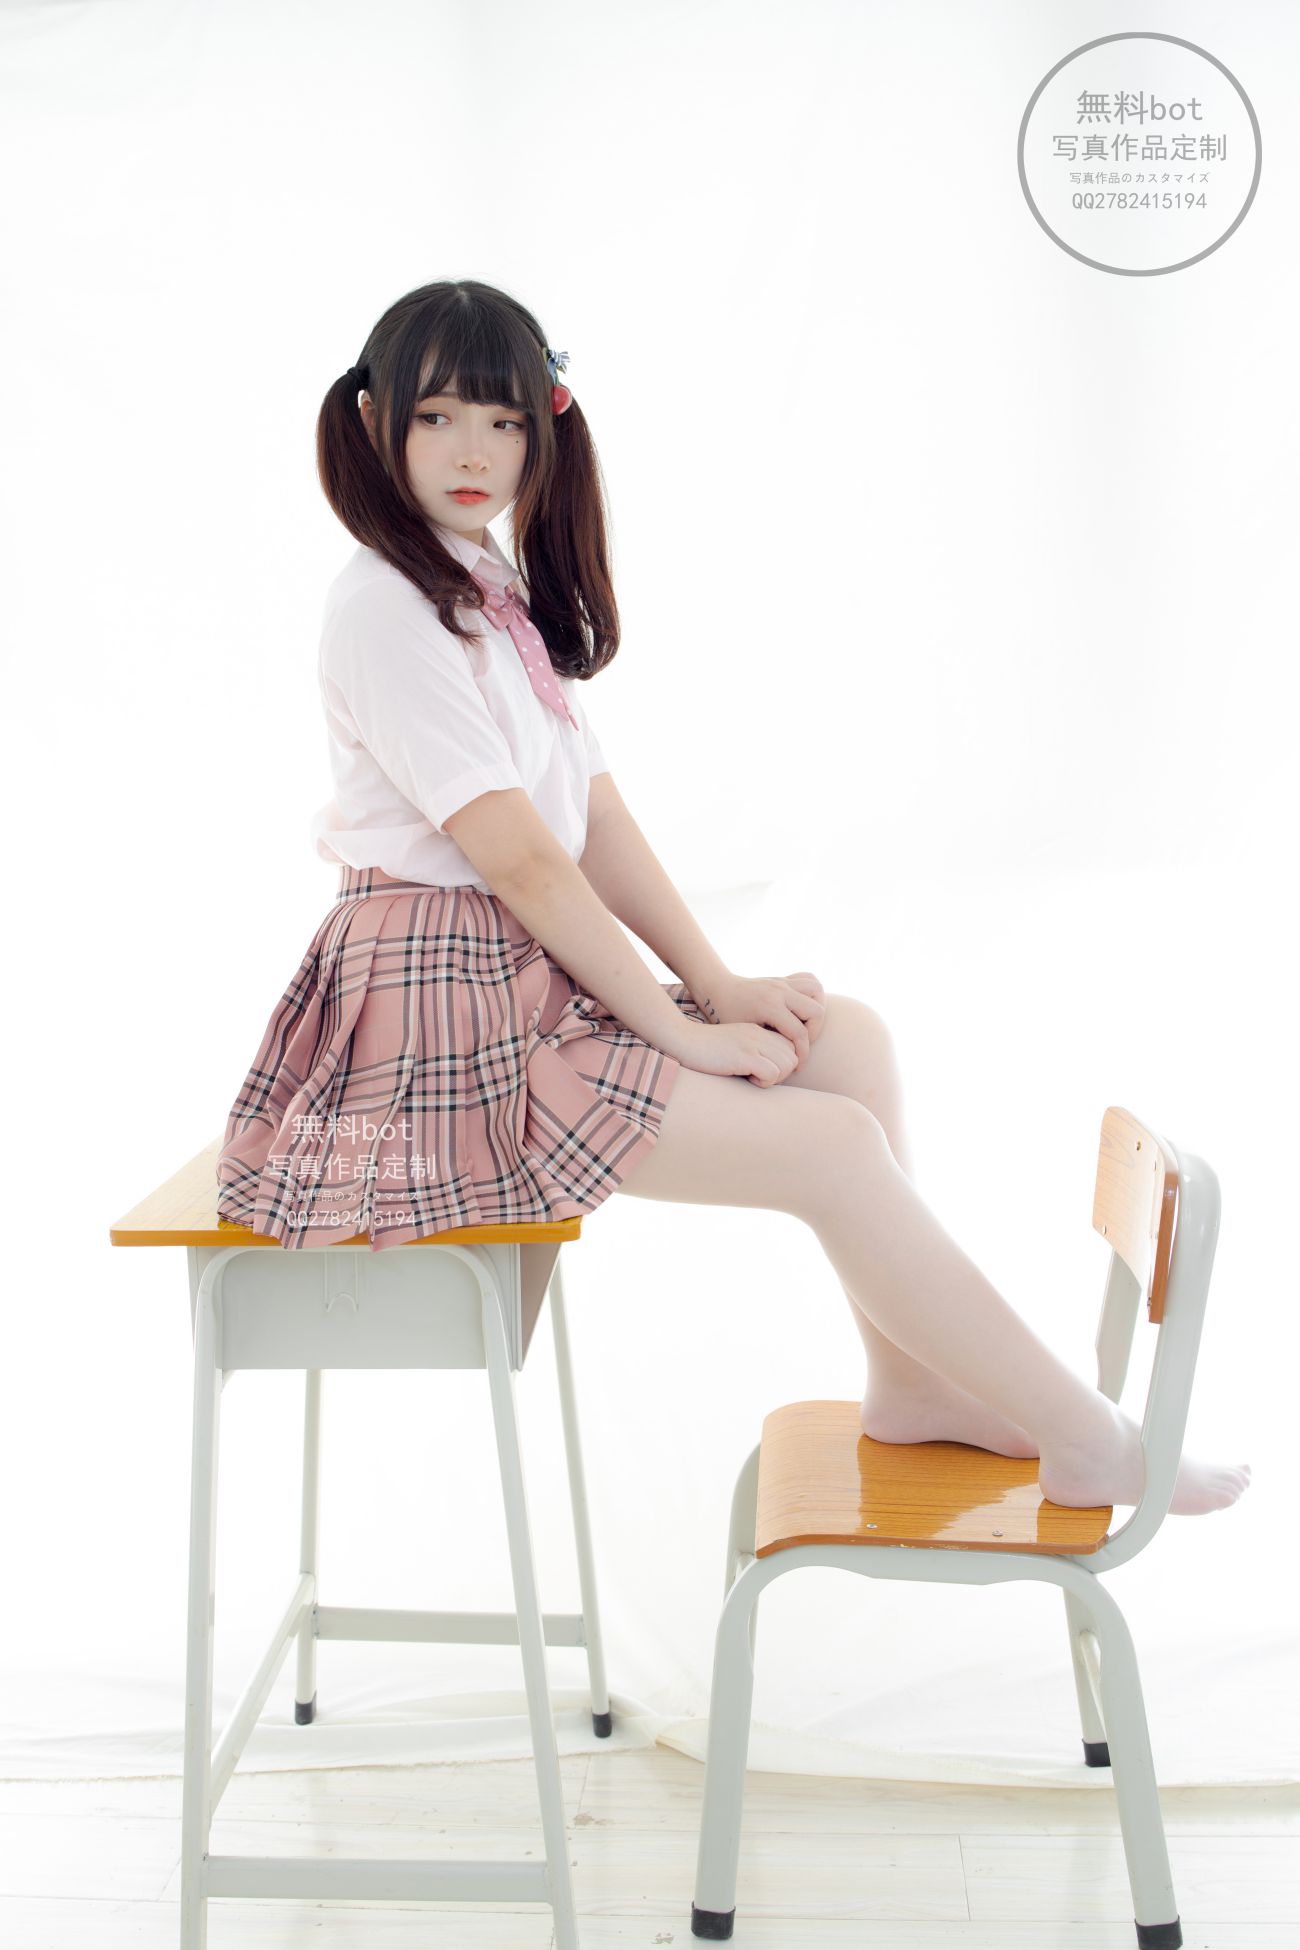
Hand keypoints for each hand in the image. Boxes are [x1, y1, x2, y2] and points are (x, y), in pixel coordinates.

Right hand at [674, 1018, 801, 1087]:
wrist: (683, 1039)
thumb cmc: (706, 1049)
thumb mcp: (735, 1043)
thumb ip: (755, 1050)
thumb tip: (775, 1069)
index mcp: (760, 1030)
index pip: (791, 1047)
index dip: (782, 1063)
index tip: (764, 1070)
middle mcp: (761, 1034)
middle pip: (794, 1057)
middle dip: (783, 1072)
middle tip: (760, 1076)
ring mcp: (754, 1043)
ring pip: (788, 1064)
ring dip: (775, 1077)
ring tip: (753, 1077)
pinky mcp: (745, 1055)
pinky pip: (772, 1073)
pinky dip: (763, 1082)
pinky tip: (746, 1078)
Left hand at [698, 971, 826, 1068]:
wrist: (717, 989)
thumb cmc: (725, 1016)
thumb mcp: (744, 1034)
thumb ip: (767, 1044)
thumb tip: (788, 1060)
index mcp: (769, 1006)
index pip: (800, 1033)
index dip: (803, 1053)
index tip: (798, 1066)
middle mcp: (779, 991)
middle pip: (816, 1011)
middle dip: (814, 1032)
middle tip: (801, 1044)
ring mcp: (782, 982)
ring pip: (817, 991)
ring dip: (816, 1010)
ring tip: (805, 1025)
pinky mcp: (783, 979)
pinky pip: (809, 979)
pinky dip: (812, 993)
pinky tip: (803, 1008)